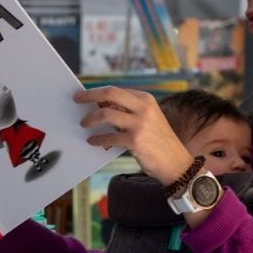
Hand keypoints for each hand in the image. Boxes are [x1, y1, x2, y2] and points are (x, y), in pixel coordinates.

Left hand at [75, 86, 193, 184]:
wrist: (176, 162)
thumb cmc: (157, 141)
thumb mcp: (147, 120)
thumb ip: (128, 112)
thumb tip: (101, 106)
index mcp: (146, 99)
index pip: (116, 90)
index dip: (98, 93)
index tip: (85, 96)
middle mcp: (144, 108)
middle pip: (110, 93)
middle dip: (89, 95)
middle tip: (77, 99)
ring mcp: (139, 124)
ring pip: (105, 114)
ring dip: (90, 119)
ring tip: (84, 124)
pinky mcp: (135, 140)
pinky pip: (108, 137)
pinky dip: (97, 139)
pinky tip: (92, 141)